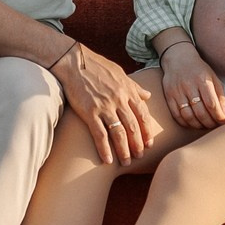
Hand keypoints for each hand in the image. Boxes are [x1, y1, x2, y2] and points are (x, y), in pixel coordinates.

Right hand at [56, 41, 162, 164]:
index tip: (149, 143)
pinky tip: (107, 160)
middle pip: (133, 126)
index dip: (147, 131)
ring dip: (124, 150)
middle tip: (140, 156)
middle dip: (138, 144)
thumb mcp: (120, 73)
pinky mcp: (89, 112)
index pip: (142, 114)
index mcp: (128, 91)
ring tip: (126, 162)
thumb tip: (148, 95)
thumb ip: (135, 87)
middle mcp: (119, 100)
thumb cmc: (97, 66)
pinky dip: (104, 149)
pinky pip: (100, 134)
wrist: (75, 62)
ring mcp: (105, 106)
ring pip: (119, 133)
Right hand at [157, 41, 224, 129]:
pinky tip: (192, 123)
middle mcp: (189, 86)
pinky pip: (176, 115)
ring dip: (198, 125)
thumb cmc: (199, 70)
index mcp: (202, 80)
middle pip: (200, 112)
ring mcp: (177, 91)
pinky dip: (185, 123)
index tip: (223, 122)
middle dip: (210, 123)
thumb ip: (220, 95)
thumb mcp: (213, 78)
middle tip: (215, 126)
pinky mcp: (169, 96)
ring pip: (188, 116)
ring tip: (205, 126)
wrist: (178, 58)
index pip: (212, 104)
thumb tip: (224, 114)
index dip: (219, 116)